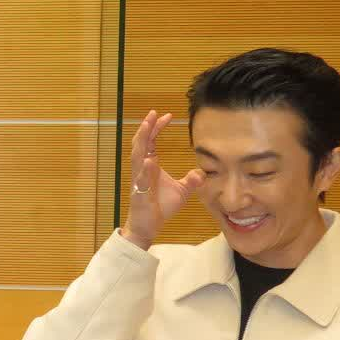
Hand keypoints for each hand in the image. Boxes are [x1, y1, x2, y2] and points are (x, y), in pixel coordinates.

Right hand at [122, 111, 206, 248]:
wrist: (149, 226)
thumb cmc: (160, 207)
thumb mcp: (182, 191)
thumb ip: (191, 180)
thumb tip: (203, 172)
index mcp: (150, 167)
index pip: (151, 142)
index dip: (156, 128)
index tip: (166, 115)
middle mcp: (142, 170)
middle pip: (141, 144)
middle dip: (146, 128)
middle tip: (153, 113)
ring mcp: (138, 180)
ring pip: (137, 156)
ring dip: (141, 141)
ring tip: (146, 127)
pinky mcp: (139, 193)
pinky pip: (141, 179)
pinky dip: (145, 169)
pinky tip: (150, 160)